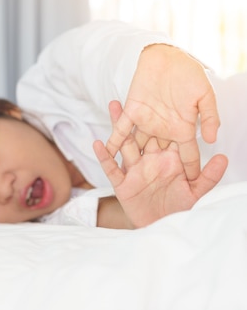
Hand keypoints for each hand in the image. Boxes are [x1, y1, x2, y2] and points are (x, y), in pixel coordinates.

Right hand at [94, 101, 226, 227]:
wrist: (163, 228)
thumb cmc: (179, 209)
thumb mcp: (197, 193)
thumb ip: (209, 176)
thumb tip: (222, 157)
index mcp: (167, 159)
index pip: (163, 135)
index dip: (161, 117)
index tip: (161, 97)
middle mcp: (149, 161)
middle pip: (141, 133)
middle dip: (135, 115)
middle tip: (131, 94)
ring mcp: (134, 170)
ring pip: (124, 144)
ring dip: (117, 126)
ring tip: (114, 106)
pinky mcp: (122, 183)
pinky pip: (111, 167)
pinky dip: (105, 156)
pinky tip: (99, 143)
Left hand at [105, 44, 220, 179]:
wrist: (167, 57)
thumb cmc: (189, 73)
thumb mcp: (205, 96)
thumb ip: (208, 117)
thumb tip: (211, 140)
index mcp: (182, 128)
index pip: (188, 154)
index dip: (190, 169)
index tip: (190, 187)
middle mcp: (163, 129)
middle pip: (160, 156)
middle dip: (158, 174)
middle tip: (154, 191)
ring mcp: (146, 122)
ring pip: (137, 147)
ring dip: (132, 162)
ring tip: (126, 180)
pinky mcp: (131, 112)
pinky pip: (120, 131)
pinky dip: (112, 142)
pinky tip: (106, 154)